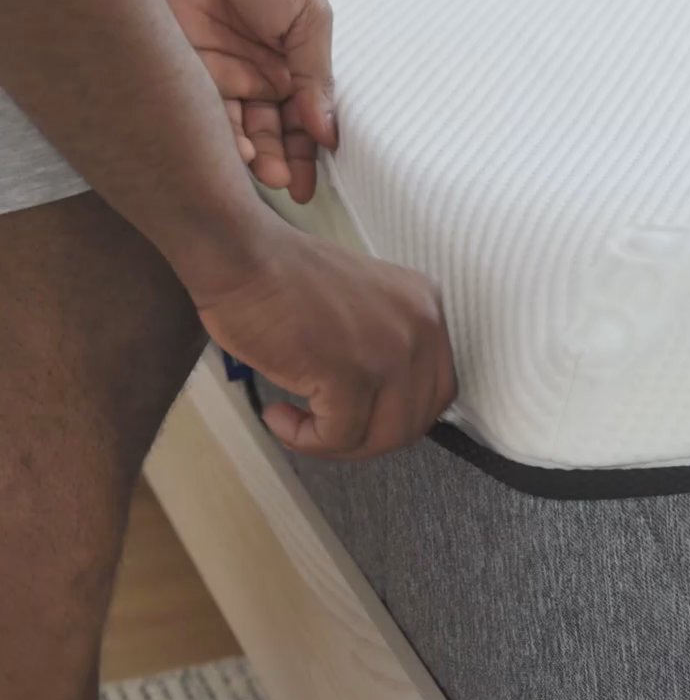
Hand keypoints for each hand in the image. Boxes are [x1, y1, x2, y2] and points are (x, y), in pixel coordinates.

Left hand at [148, 0, 335, 203]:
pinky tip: (228, 144)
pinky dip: (214, 129)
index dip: (305, 160)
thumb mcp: (308, 18)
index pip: (303, 126)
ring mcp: (218, 71)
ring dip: (246, 153)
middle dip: (275, 163)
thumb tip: (326, 131)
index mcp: (292, 68)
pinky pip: (197, 105)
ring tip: (256, 168)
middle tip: (279, 181)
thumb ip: (315, 75)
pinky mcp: (181, 62)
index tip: (306, 189)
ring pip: (234, 127)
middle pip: (268, 134)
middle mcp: (256, 77)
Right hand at [195, 226, 456, 458]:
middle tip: (324, 431)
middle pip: (415, 419)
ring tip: (297, 425)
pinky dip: (305, 439)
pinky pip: (339, 436)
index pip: (437, 390)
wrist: (241, 254)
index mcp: (427, 308)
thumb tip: (382, 406)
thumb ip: (385, 346)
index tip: (358, 419)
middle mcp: (422, 328)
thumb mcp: (363, 307)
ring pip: (382, 436)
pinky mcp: (352, 374)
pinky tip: (278, 415)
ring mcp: (391, 352)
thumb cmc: (282, 279)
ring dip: (335, 444)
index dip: (396, 417)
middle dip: (367, 439)